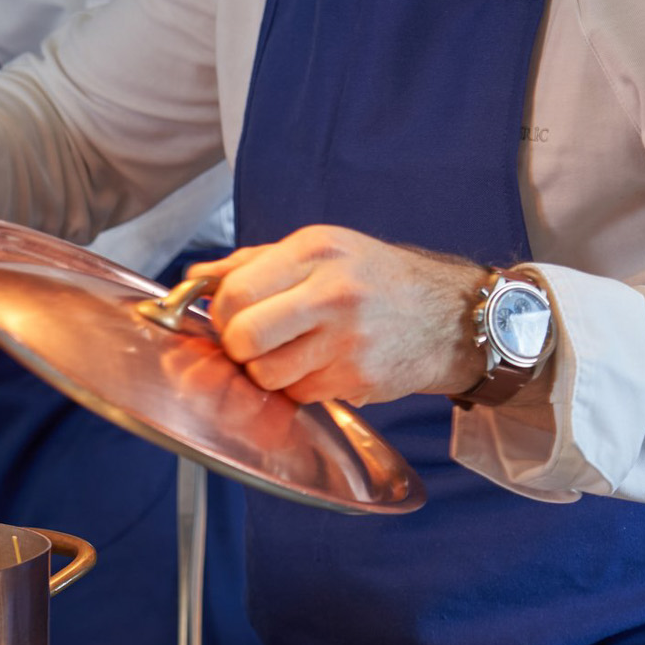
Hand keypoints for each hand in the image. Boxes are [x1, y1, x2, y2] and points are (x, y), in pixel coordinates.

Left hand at [189, 226, 490, 407]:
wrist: (450, 316)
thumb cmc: (376, 278)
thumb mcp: (320, 249)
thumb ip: (251, 263)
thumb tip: (194, 280)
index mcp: (316, 251)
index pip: (235, 292)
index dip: (221, 312)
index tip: (230, 316)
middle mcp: (333, 293)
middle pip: (243, 338)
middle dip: (237, 347)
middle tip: (251, 341)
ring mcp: (348, 341)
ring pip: (266, 375)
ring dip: (266, 371)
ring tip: (291, 352)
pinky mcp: (358, 379)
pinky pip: (299, 394)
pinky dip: (299, 386)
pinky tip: (321, 365)